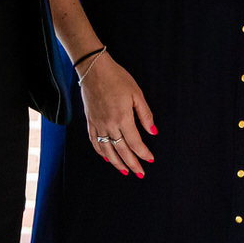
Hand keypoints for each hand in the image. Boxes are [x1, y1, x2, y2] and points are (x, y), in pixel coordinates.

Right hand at [78, 52, 155, 177]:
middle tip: (140, 173)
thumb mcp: (136, 94)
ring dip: (117, 163)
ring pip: (107, 150)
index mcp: (122, 118)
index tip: (150, 159)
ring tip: (125, 171)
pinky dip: (101, 152)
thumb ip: (145, 114)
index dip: (143, 153)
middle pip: (121, 150)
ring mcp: (97, 124)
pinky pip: (94, 142)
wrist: (94, 69)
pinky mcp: (90, 121)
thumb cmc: (118, 78)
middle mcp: (109, 125)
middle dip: (132, 163)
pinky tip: (107, 158)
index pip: (135, 142)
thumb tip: (153, 131)